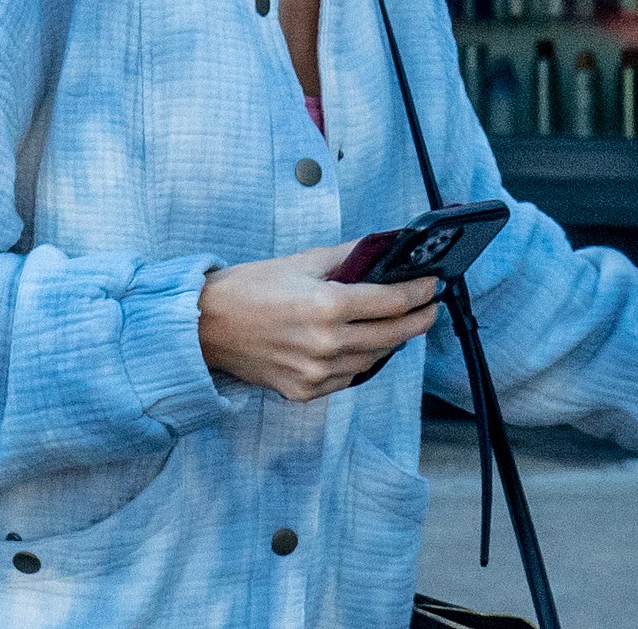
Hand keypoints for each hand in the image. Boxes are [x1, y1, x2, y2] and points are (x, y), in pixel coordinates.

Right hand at [198, 241, 439, 401]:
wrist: (204, 326)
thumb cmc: (249, 287)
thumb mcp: (301, 261)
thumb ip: (347, 256)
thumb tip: (384, 246)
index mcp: (327, 306)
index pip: (392, 302)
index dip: (419, 292)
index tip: (433, 284)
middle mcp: (326, 344)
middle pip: (392, 335)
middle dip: (417, 319)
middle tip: (430, 307)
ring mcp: (316, 373)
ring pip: (374, 359)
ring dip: (392, 341)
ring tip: (401, 324)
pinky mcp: (305, 391)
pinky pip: (348, 376)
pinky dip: (362, 360)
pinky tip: (365, 345)